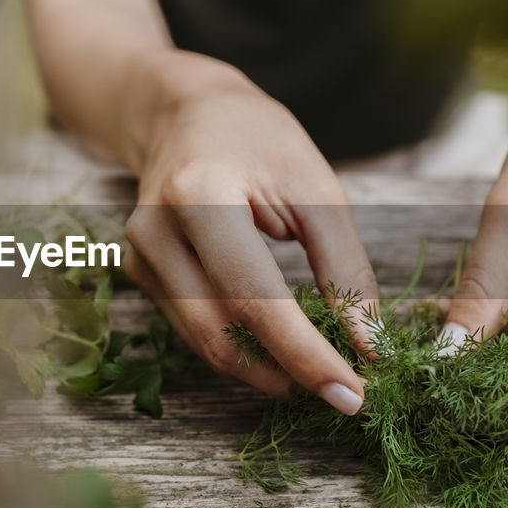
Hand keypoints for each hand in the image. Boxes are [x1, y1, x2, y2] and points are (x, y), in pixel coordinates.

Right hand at [123, 53, 376, 414]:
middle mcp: (156, 233)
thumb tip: (368, 346)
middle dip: (288, 373)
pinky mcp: (140, 274)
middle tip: (346, 392)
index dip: (306, 355)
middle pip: (223, 334)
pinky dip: (244, 348)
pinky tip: (281, 347)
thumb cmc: (259, 140)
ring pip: (207, 344)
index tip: (354, 394)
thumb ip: (345, 268)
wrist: (185, 113)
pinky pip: (197, 330)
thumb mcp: (318, 188)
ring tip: (320, 371)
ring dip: (267, 370)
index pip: (255, 299)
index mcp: (199, 197)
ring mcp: (139, 258)